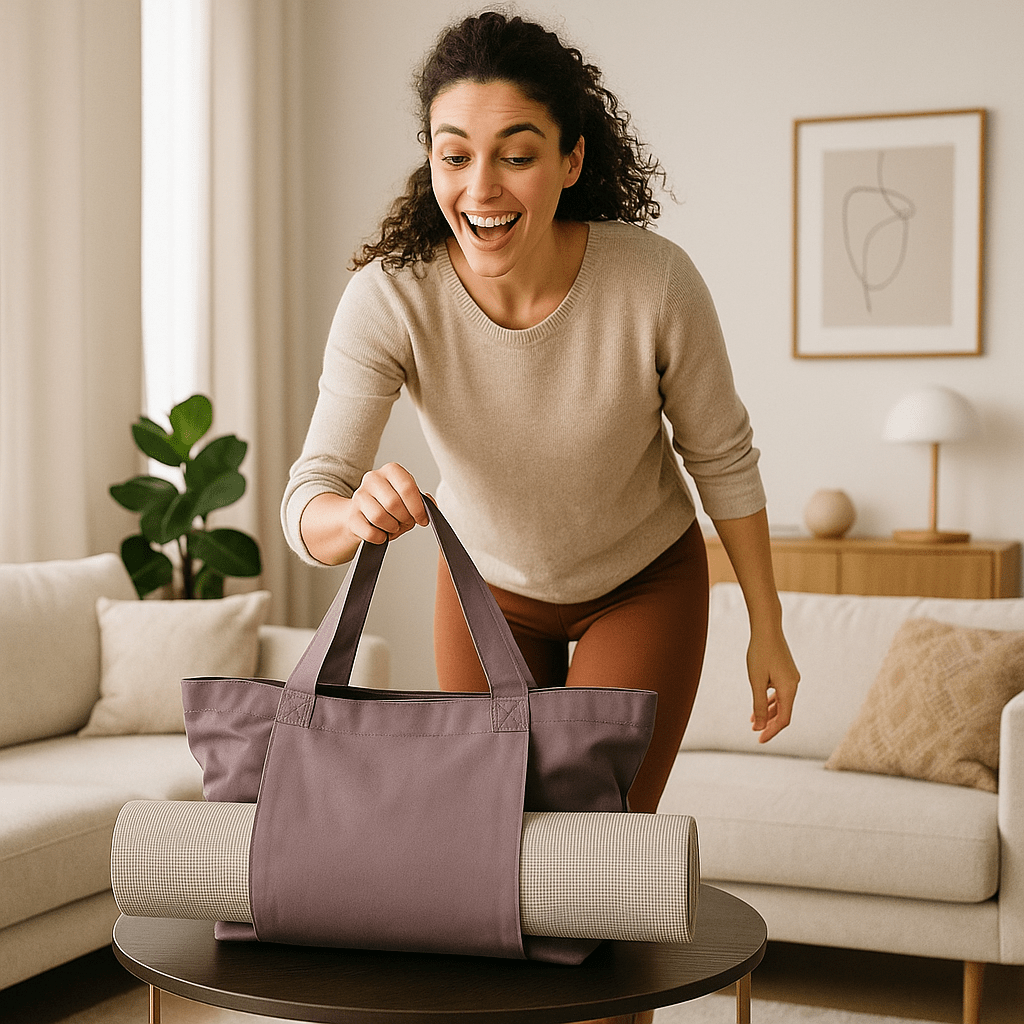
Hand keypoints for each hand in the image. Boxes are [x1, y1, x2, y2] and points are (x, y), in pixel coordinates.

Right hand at [344, 463, 428, 544]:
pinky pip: (370, 532)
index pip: (407, 488)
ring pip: (379, 517)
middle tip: (405, 523)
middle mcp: (373, 478)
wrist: (364, 516)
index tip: (422, 519)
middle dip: (404, 519)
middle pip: (393, 504)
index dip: (417, 508)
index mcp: (391, 470)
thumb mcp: (410, 501)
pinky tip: (382, 534)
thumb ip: (423, 502)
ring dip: (392, 528)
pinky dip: (380, 538)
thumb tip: (429, 503)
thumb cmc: (391, 508)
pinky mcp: (351, 515)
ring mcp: (359, 496)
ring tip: (393, 527)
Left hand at [747, 627, 799, 743]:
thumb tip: (760, 726)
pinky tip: (758, 704)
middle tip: (755, 732)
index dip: (772, 731)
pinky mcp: (786, 672)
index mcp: (789, 689)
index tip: (759, 740)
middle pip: (784, 712)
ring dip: (768, 712)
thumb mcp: (756, 681)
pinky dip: (769, 700)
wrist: (767, 628)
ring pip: (781, 702)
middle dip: (769, 723)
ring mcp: (791, 678)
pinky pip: (779, 692)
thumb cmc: (759, 653)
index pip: (784, 719)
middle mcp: (794, 684)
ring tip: (752, 721)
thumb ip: (758, 705)